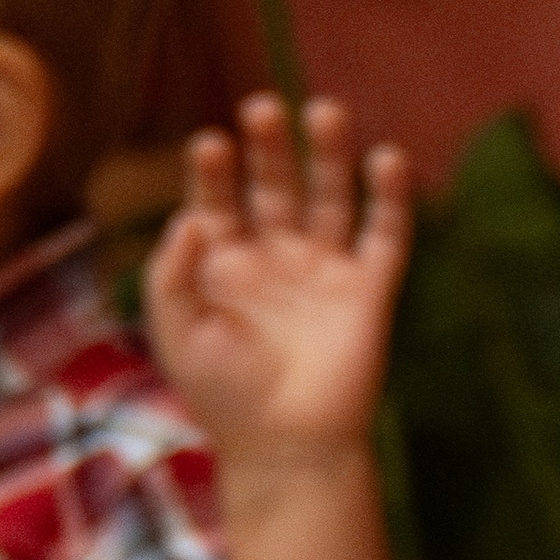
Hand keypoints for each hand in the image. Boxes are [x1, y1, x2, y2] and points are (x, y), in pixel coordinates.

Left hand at [145, 92, 412, 482]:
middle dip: (269, 146)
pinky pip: (384, 235)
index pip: (217, 198)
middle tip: (262, 109)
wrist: (287, 450)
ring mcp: (324, 271)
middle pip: (274, 184)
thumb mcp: (175, 332)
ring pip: (329, 196)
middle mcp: (275, 259)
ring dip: (328, 153)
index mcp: (223, 266)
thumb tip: (191, 216)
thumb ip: (170, 272)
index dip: (214, 170)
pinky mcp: (369, 292)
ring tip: (325, 110)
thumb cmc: (224, 397)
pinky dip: (389, 198)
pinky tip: (385, 158)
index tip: (211, 145)